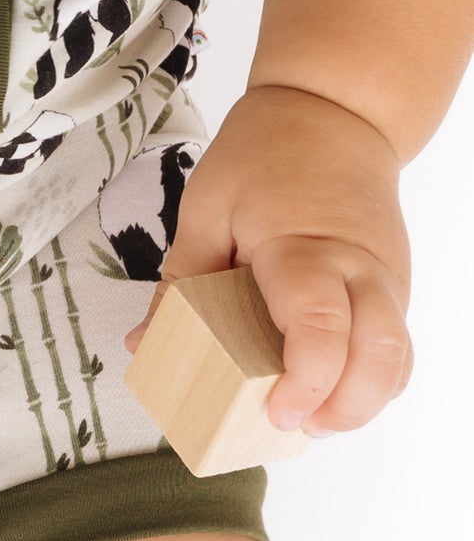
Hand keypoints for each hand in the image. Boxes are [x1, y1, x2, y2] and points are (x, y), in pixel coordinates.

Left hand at [121, 84, 414, 436]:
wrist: (334, 114)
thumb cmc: (264, 156)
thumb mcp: (205, 208)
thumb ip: (180, 281)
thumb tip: (142, 345)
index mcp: (304, 248)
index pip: (321, 325)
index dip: (306, 378)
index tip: (276, 410)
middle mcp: (360, 268)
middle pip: (381, 354)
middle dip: (344, 407)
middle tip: (292, 426)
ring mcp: (387, 278)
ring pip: (398, 356)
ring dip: (362, 400)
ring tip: (308, 420)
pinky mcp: (394, 285)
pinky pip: (393, 344)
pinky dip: (369, 378)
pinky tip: (326, 393)